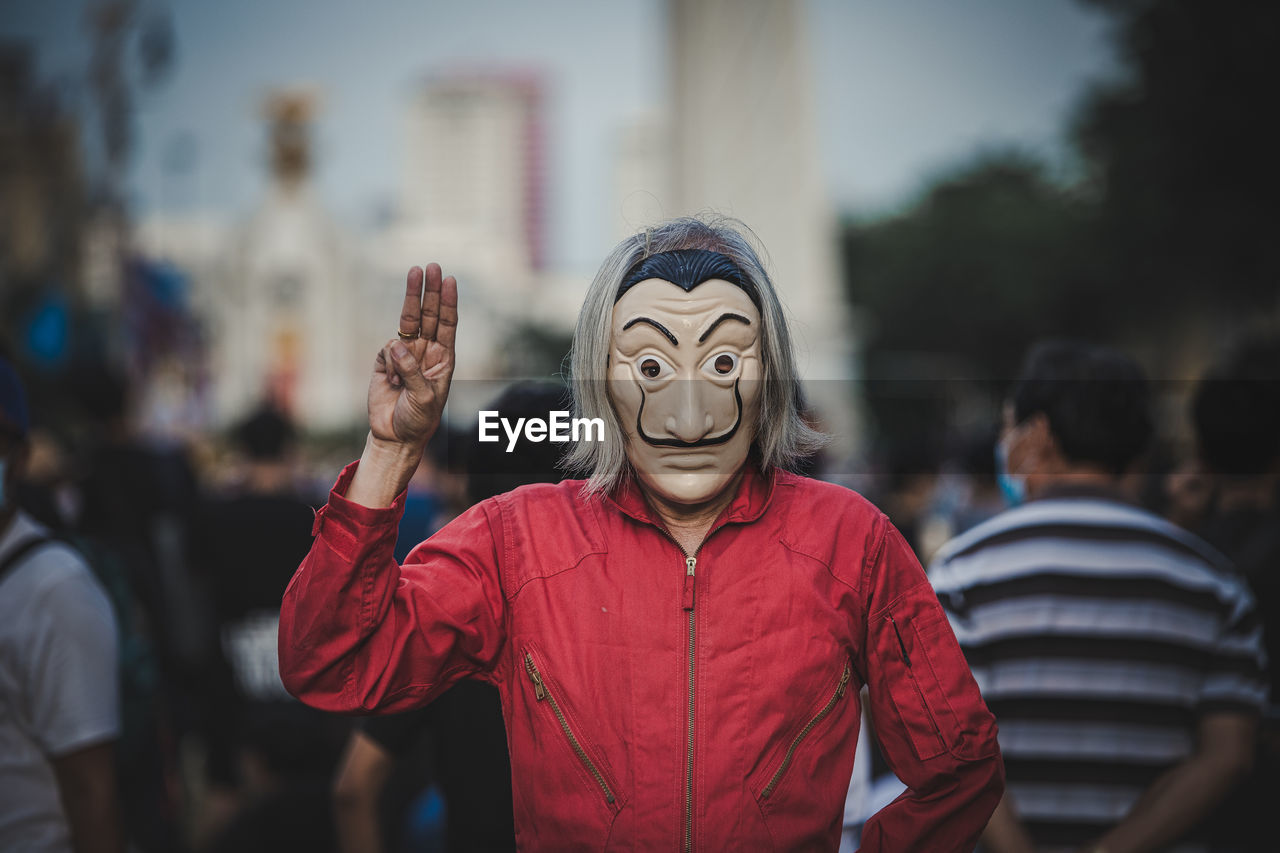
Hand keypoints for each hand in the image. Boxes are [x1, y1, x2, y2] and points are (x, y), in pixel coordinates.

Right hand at [369, 264, 457, 449]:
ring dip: (411, 298)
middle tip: (431, 266)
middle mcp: (426, 352)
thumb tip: (398, 344)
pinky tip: (392, 382)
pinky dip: (389, 361)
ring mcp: (405, 355)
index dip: (448, 302)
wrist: (394, 437)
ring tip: (414, 272)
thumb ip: (412, 371)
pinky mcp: (385, 362)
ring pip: (407, 322)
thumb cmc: (418, 420)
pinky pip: (387, 350)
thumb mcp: (424, 398)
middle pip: (428, 315)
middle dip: (430, 290)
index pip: (447, 324)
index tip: (450, 280)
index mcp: (443, 359)